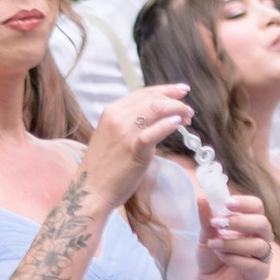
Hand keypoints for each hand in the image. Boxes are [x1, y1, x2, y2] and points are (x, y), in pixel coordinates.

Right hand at [79, 81, 194, 209]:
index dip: (166, 90)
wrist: (91, 190)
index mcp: (112, 112)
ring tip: (188, 118)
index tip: (182, 90)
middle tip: (189, 111)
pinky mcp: (133, 149)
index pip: (144, 93)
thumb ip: (129, 122)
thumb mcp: (112, 135)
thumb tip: (156, 114)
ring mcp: (125, 133)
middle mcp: (117, 118)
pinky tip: (178, 123)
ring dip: (178, 110)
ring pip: (157, 109)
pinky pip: (153, 132)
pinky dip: (168, 124)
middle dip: (176, 101)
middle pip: (153, 99)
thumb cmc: (103, 166)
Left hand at [192, 187, 274, 279]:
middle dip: (241, 222)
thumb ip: (206, 218)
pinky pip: (253, 264)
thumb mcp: (206, 236)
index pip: (257, 207)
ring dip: (233, 243)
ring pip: (258, 245)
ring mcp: (263, 256)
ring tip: (214, 244)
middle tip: (219, 223)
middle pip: (263, 223)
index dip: (245, 203)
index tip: (227, 203)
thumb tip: (202, 197)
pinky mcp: (261, 273)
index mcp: (251, 224)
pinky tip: (221, 257)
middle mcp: (261, 238)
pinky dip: (234, 259)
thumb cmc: (211, 257)